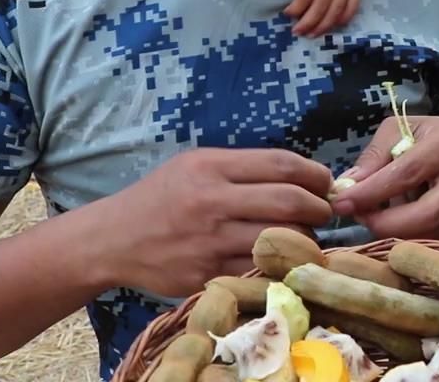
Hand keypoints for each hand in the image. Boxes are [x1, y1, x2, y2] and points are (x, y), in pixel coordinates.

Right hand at [100, 148, 333, 297]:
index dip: (316, 174)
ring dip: (305, 240)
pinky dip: (280, 266)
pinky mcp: (207, 274)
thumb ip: (244, 168)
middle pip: (290, 202)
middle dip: (319, 208)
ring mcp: (210, 241)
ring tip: (306, 237)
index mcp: (212, 167)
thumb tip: (302, 176)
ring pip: (281, 239)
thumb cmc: (163, 197)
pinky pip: (260, 270)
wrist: (112, 239)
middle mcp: (213, 201)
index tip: (326, 183)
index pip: (283, 165)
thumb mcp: (196, 165)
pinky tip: (284, 260)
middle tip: (324, 212)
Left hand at [284, 0, 371, 36]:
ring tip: (312, 35)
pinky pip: (352, 8)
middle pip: (320, 7)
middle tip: (297, 32)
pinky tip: (333, 26)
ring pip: (335, 11)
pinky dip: (343, 19)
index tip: (287, 14)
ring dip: (323, 26)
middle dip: (307, 23)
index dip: (296, 8)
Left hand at [329, 116, 438, 242]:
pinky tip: (395, 228)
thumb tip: (348, 185)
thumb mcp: (404, 131)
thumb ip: (375, 155)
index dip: (370, 192)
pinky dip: (408, 243)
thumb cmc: (435, 142)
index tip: (341, 204)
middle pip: (425, 216)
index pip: (405, 174)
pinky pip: (434, 246)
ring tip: (375, 219)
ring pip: (429, 236)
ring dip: (394, 235)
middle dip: (384, 224)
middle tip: (359, 218)